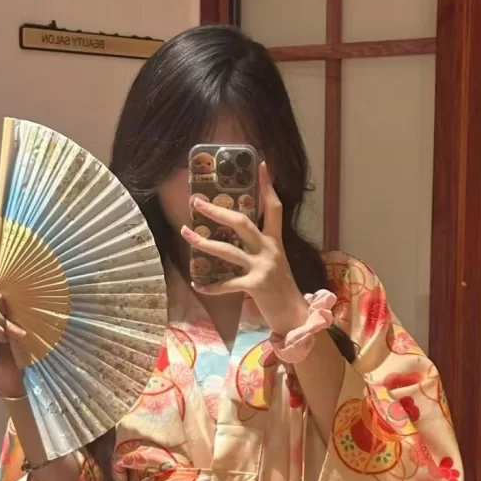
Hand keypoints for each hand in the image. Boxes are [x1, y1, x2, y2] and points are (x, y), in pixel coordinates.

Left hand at [181, 162, 308, 333]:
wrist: (294, 315)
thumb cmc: (281, 288)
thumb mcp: (275, 262)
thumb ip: (260, 248)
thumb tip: (235, 235)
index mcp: (276, 241)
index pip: (274, 207)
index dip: (267, 186)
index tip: (261, 165)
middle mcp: (270, 250)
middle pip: (242, 223)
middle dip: (217, 212)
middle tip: (197, 202)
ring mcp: (262, 267)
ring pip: (227, 251)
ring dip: (203, 243)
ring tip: (185, 233)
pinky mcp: (255, 286)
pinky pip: (227, 284)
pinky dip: (211, 286)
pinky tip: (197, 284)